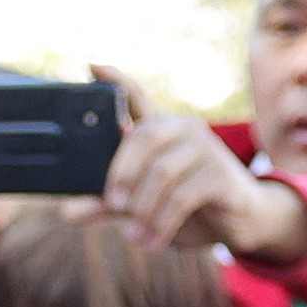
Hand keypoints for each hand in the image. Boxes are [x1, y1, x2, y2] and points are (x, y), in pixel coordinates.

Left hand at [94, 71, 306, 268]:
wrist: (240, 223)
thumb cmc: (188, 207)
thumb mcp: (142, 206)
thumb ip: (106, 204)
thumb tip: (67, 212)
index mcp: (160, 130)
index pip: (136, 97)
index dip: (115, 80)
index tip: (91, 64)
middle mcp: (183, 129)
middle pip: (143, 137)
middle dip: (122, 173)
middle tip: (113, 205)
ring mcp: (205, 148)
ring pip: (162, 173)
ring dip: (143, 210)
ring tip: (134, 237)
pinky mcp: (221, 174)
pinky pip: (183, 197)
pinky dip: (161, 222)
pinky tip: (151, 241)